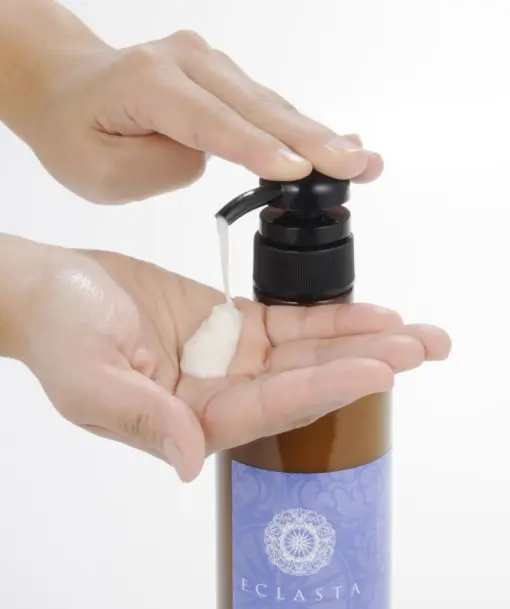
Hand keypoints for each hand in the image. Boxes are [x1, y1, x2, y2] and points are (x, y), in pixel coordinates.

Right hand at [3, 236, 449, 480]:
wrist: (49, 290)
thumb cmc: (57, 334)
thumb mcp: (89, 380)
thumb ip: (141, 419)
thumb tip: (189, 462)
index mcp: (188, 421)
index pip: (271, 408)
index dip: (326, 386)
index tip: (380, 368)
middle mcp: (218, 396)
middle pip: (304, 384)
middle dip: (366, 365)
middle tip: (425, 348)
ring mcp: (227, 361)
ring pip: (306, 353)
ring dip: (361, 341)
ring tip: (417, 332)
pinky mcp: (228, 327)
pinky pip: (288, 324)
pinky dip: (329, 320)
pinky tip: (370, 316)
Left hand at [23, 29, 382, 202]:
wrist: (67, 88)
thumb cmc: (75, 133)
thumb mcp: (100, 172)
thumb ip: (161, 167)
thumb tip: (212, 156)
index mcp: (149, 84)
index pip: (210, 122)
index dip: (256, 148)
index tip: (298, 172)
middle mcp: (185, 62)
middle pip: (255, 107)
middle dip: (309, 140)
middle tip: (355, 166)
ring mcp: (207, 64)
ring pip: (269, 104)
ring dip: (316, 135)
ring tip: (361, 161)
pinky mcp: (221, 75)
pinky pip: (265, 105)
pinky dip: (299, 128)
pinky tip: (338, 143)